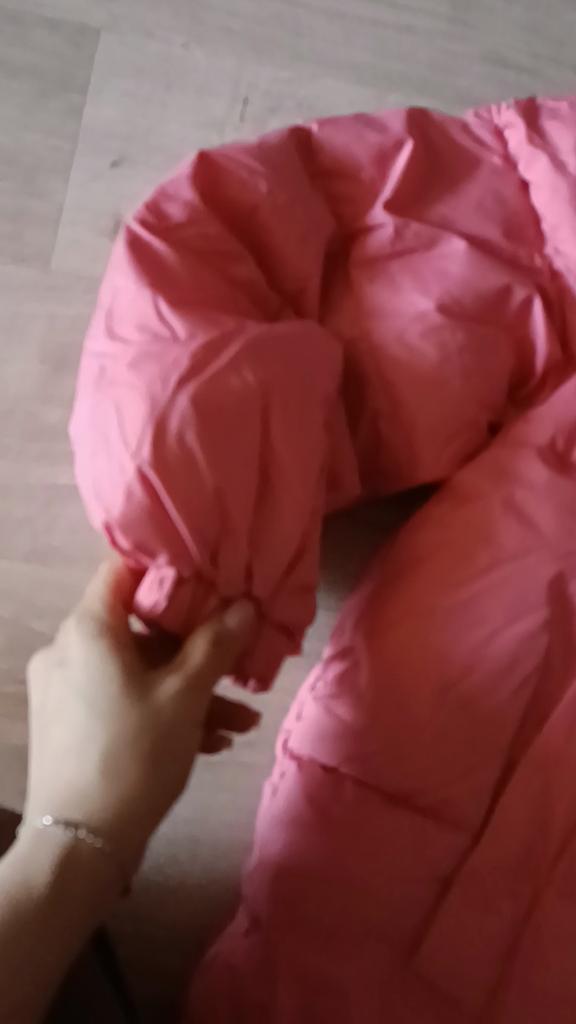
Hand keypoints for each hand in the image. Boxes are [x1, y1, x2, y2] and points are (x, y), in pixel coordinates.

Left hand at [23, 560, 256, 875]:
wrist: (79, 845)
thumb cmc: (134, 755)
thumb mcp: (185, 696)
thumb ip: (216, 645)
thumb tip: (244, 605)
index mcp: (88, 628)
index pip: (125, 570)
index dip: (169, 570)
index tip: (212, 580)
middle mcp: (67, 649)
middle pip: (139, 627)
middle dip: (195, 649)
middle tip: (239, 663)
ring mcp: (63, 688)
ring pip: (137, 671)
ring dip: (188, 689)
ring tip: (239, 720)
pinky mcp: (67, 724)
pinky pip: (121, 700)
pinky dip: (162, 711)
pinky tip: (210, 741)